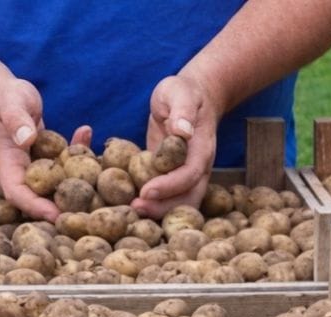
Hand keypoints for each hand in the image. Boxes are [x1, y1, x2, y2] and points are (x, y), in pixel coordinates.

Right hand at [0, 77, 90, 221]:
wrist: (2, 93)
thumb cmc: (2, 98)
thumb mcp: (9, 104)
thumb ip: (15, 120)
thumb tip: (27, 138)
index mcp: (7, 166)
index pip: (18, 195)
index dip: (36, 208)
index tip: (57, 215)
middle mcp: (22, 172)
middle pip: (41, 198)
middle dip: (64, 207)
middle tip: (91, 211)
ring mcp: (37, 168)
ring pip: (58, 184)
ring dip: (78, 183)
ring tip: (99, 176)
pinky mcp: (49, 159)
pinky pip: (66, 163)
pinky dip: (78, 152)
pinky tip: (86, 131)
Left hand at [133, 74, 220, 218]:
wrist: (191, 97)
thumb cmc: (183, 93)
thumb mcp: (180, 93)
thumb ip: (182, 110)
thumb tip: (183, 131)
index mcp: (202, 149)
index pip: (189, 174)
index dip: (169, 186)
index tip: (146, 191)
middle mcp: (198, 168)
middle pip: (187, 198)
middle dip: (162, 207)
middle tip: (134, 208)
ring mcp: (186, 176)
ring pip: (177, 203)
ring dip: (156, 210)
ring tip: (130, 210)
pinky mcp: (171, 178)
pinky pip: (165, 198)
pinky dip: (150, 204)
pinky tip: (128, 204)